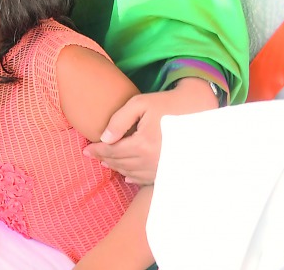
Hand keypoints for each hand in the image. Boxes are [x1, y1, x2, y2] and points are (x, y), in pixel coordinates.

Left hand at [83, 80, 217, 185]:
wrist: (197, 110)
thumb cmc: (166, 103)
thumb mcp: (140, 104)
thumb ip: (119, 120)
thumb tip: (105, 138)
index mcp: (143, 144)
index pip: (113, 151)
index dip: (97, 150)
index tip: (86, 150)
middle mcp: (153, 161)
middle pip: (121, 163)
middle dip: (105, 159)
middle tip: (93, 155)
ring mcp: (163, 168)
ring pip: (132, 173)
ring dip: (117, 168)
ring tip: (106, 162)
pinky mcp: (171, 171)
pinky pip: (148, 179)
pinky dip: (134, 178)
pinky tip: (127, 176)